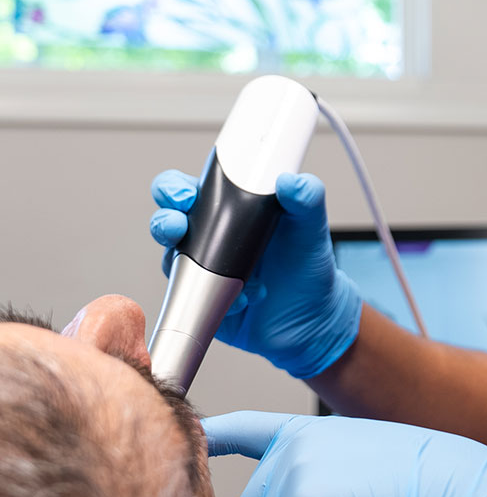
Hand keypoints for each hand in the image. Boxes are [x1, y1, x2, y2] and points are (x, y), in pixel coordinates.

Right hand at [150, 169, 361, 378]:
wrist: (313, 315)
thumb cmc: (307, 263)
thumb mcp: (312, 224)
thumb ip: (307, 198)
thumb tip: (292, 181)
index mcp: (230, 207)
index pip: (189, 188)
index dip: (175, 187)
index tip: (184, 193)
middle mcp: (209, 235)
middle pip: (167, 221)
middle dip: (164, 221)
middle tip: (177, 227)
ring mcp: (203, 269)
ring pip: (173, 262)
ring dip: (192, 265)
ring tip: (226, 272)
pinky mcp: (204, 301)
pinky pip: (195, 299)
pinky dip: (220, 295)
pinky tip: (248, 296)